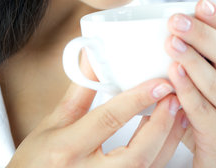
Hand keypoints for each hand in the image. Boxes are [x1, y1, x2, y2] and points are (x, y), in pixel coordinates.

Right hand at [7, 51, 186, 167]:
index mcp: (68, 149)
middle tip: (175, 97)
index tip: (160, 84)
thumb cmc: (37, 161)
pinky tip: (167, 134)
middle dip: (162, 124)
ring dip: (168, 139)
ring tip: (179, 111)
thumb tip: (94, 58)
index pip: (109, 120)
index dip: (138, 99)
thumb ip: (80, 91)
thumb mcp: (54, 123)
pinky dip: (161, 154)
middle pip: (138, 154)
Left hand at [165, 0, 215, 167]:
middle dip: (201, 34)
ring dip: (193, 59)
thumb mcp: (212, 83)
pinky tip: (173, 76)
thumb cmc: (213, 112)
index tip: (200, 3)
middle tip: (176, 21)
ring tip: (171, 43)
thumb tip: (161, 32)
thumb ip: (196, 60)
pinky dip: (188, 91)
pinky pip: (203, 110)